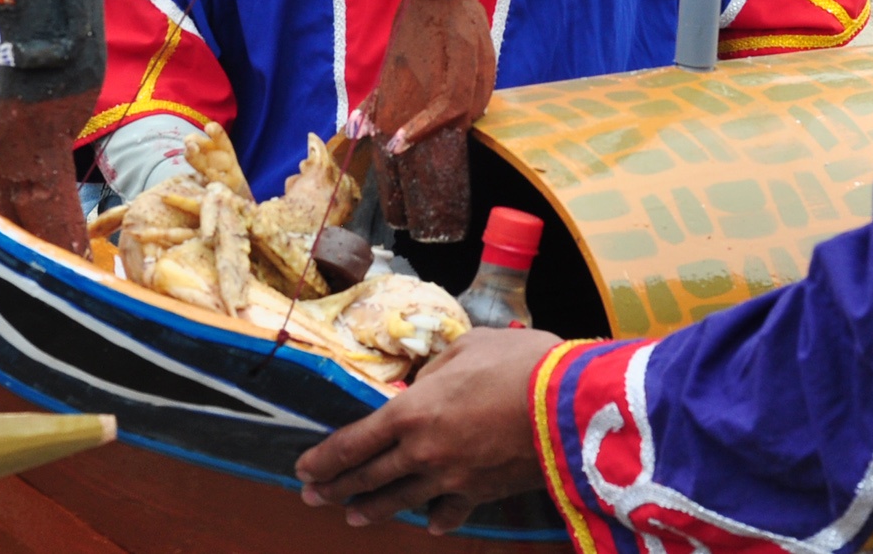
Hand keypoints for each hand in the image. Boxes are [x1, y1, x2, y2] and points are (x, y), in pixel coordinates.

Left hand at [295, 328, 560, 532]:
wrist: (568, 406)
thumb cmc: (516, 363)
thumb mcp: (466, 348)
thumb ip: (434, 371)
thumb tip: (419, 387)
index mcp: (411, 412)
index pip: (354, 442)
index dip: (325, 458)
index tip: (304, 469)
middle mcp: (422, 452)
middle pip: (369, 476)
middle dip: (336, 487)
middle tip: (312, 497)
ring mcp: (452, 479)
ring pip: (401, 499)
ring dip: (372, 508)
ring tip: (352, 517)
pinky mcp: (483, 494)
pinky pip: (452, 512)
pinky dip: (437, 519)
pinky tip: (430, 524)